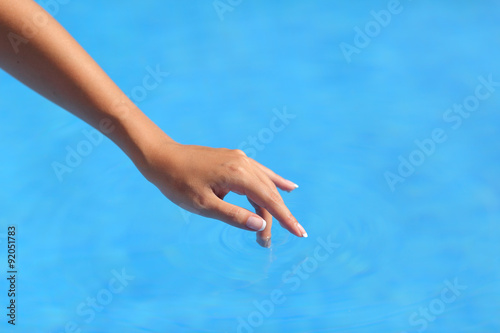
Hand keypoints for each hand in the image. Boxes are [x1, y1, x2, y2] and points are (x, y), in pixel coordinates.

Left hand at [139, 141, 306, 246]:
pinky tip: (289, 187)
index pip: (269, 199)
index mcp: (238, 174)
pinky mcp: (234, 159)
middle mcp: (243, 163)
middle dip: (274, 217)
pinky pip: (259, 173)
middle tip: (266, 243)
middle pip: (267, 193)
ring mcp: (240, 159)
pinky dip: (273, 182)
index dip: (285, 218)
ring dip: (272, 205)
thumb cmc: (178, 183)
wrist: (162, 157)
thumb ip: (234, 216)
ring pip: (264, 184)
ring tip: (282, 224)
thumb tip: (260, 224)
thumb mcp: (204, 205)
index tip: (299, 233)